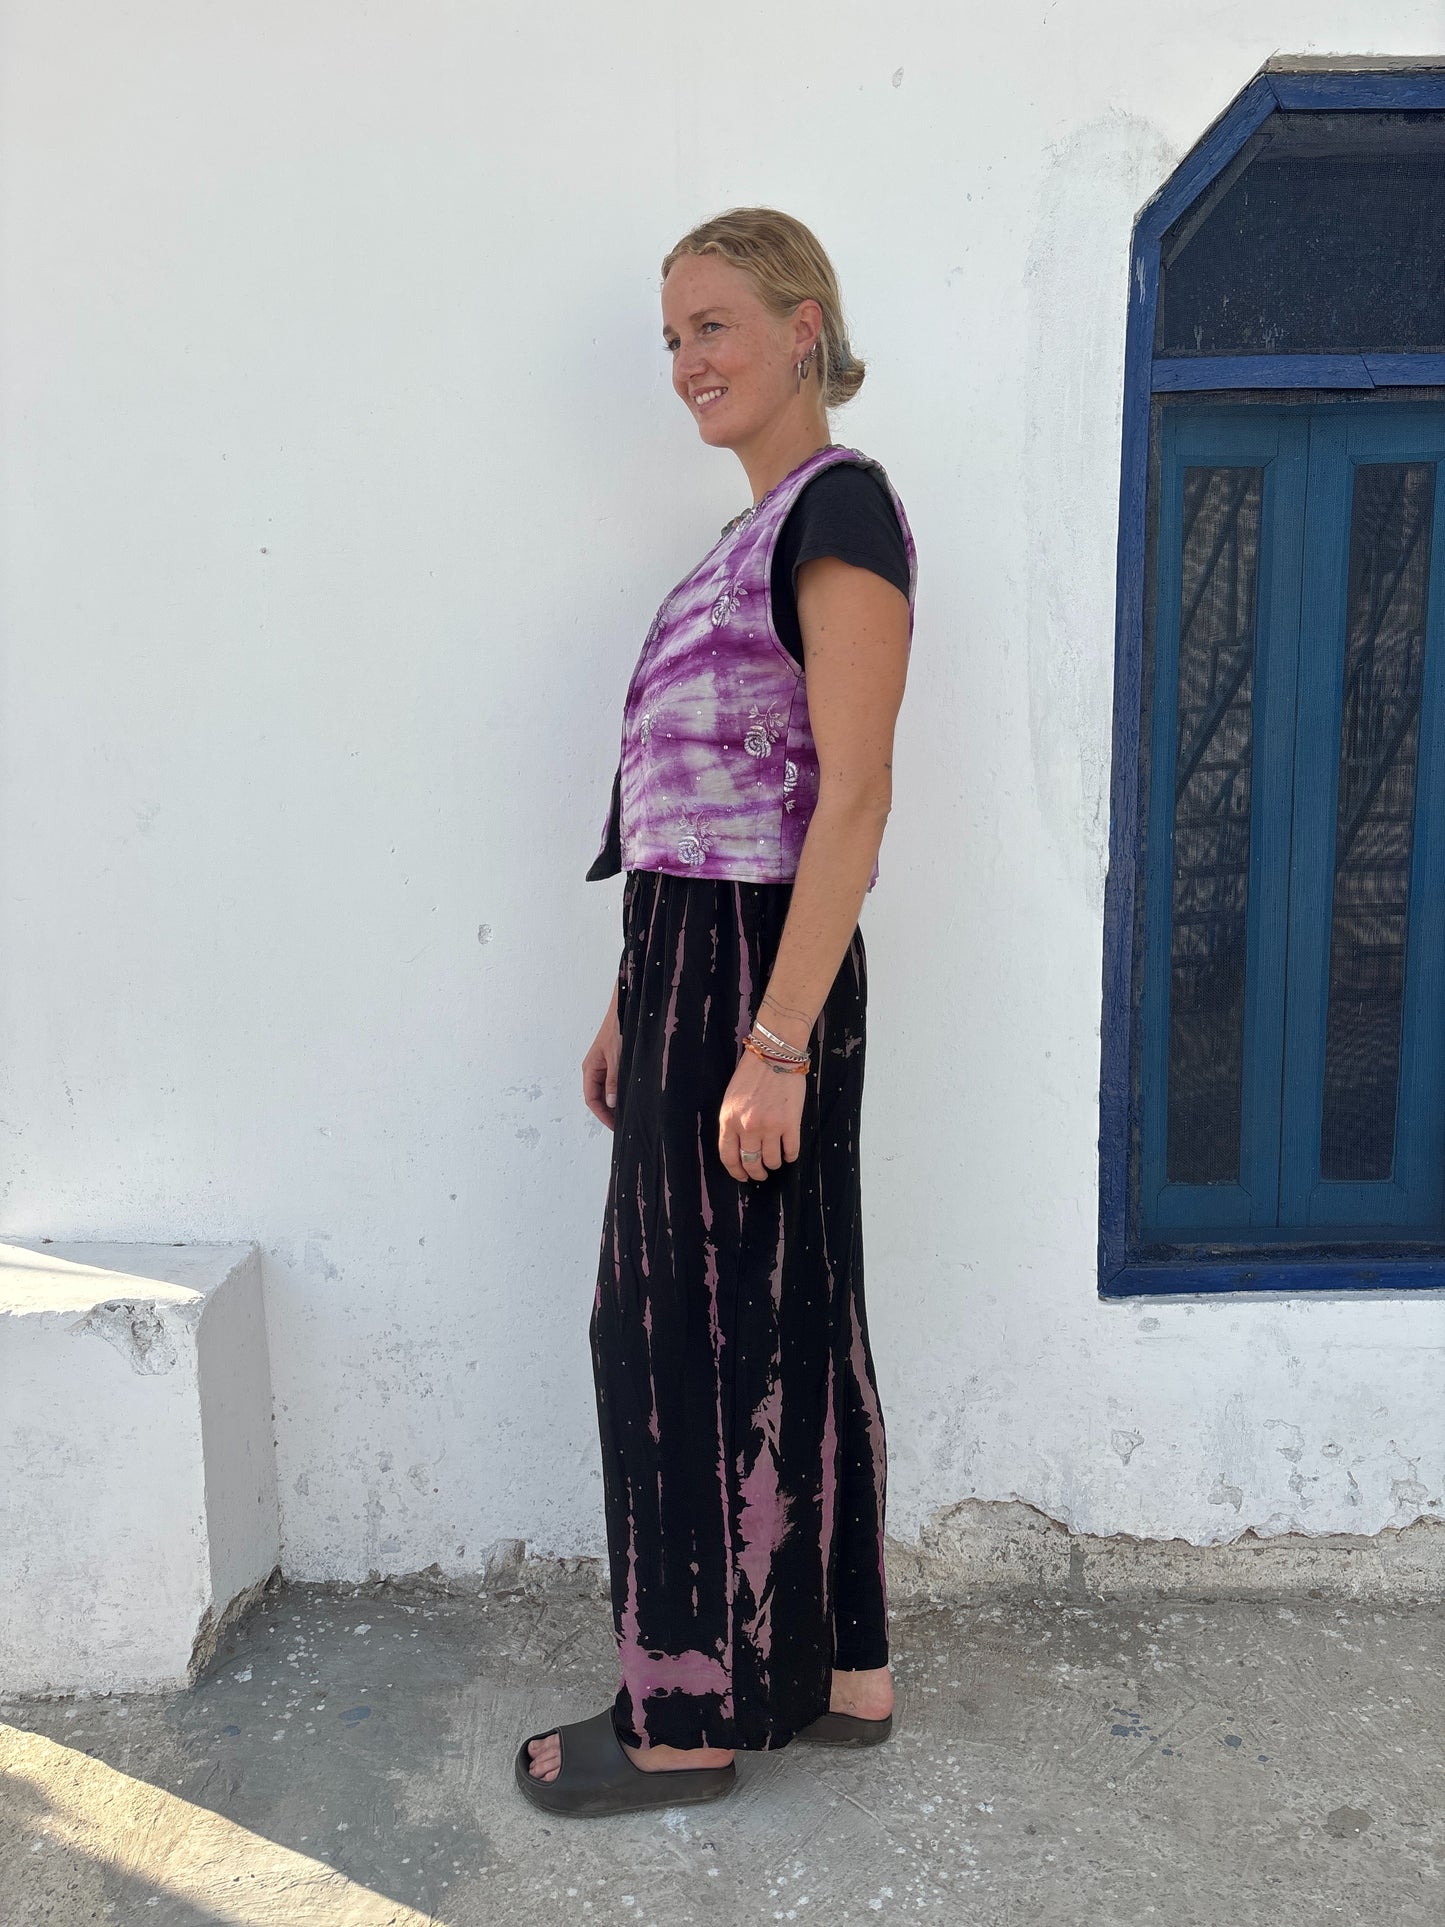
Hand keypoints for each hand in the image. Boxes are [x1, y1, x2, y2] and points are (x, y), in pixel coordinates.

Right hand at [582, 986, 621, 1129]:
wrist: (627, 1005)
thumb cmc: (618, 1027)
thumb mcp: (617, 1056)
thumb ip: (614, 1080)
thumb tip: (612, 1102)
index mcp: (590, 1068)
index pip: (592, 1099)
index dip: (603, 1115)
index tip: (616, 1126)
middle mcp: (596, 1068)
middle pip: (599, 1097)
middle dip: (610, 1112)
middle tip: (625, 1124)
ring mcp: (606, 1064)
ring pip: (608, 1090)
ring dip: (617, 1102)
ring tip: (630, 1113)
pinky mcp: (616, 1059)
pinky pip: (616, 1080)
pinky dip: (622, 1090)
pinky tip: (633, 1095)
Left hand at [718, 1043, 805, 1181]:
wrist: (774, 1056)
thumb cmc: (751, 1074)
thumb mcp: (731, 1099)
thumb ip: (732, 1123)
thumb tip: (739, 1146)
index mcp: (728, 1120)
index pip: (728, 1156)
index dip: (736, 1171)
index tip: (742, 1176)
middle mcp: (747, 1127)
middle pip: (750, 1162)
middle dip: (756, 1172)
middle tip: (761, 1174)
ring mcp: (770, 1126)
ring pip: (772, 1160)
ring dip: (774, 1164)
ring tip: (776, 1161)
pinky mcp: (790, 1123)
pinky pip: (791, 1150)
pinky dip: (790, 1156)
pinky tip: (789, 1153)